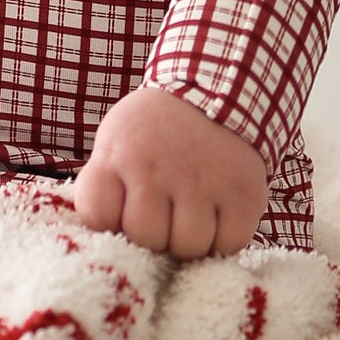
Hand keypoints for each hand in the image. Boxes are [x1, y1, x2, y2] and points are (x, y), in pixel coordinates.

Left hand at [72, 88, 267, 258]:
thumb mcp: (114, 142)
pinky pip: (228, 245)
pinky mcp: (242, 194)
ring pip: (188, 247)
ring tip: (189, 212)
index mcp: (117, 154)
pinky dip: (223, 239)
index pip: (96, 215)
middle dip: (154, 234)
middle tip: (163, 211)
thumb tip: (100, 237)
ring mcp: (201, 181)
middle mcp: (155, 167)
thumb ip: (103, 186)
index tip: (121, 210)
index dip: (108, 222)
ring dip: (189, 240)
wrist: (215, 92)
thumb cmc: (155, 132)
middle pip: (146, 237)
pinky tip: (217, 213)